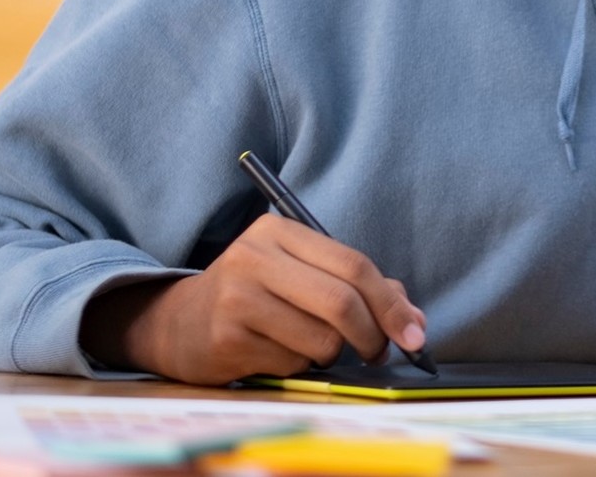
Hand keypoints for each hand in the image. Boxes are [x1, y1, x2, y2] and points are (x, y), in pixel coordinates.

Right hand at [80, 214, 427, 384]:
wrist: (179, 323)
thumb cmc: (257, 295)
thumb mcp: (302, 274)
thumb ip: (358, 288)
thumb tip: (414, 321)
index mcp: (280, 230)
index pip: (354, 264)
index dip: (392, 304)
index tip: (416, 333)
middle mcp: (255, 256)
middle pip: (342, 301)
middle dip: (373, 336)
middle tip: (378, 353)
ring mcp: (237, 297)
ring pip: (322, 338)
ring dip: (330, 353)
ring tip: (309, 345)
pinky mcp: (226, 338)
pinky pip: (292, 362)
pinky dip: (298, 366)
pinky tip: (274, 352)